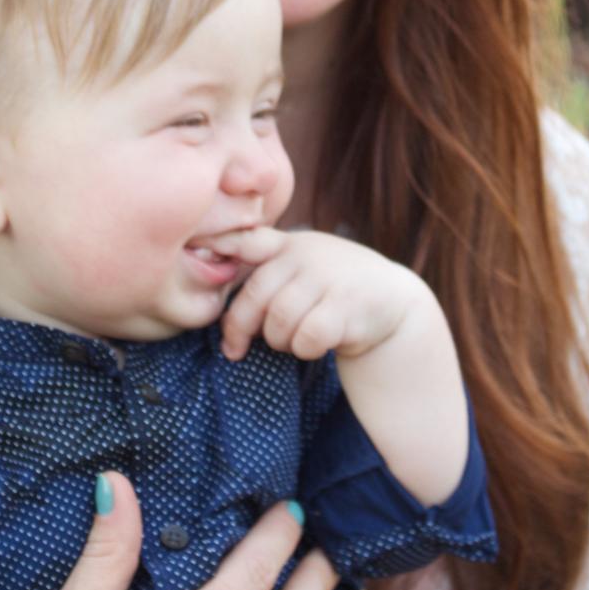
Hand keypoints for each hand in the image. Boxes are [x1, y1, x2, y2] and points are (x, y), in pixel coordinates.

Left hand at [215, 228, 420, 362]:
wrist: (391, 299)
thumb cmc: (331, 286)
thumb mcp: (302, 263)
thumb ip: (264, 265)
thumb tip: (214, 281)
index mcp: (288, 244)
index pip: (248, 239)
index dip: (220, 243)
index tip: (197, 251)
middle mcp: (306, 255)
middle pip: (255, 295)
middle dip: (240, 327)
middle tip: (236, 346)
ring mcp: (328, 278)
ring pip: (279, 321)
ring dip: (278, 340)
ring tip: (289, 339)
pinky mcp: (347, 307)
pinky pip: (307, 338)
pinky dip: (304, 349)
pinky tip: (315, 344)